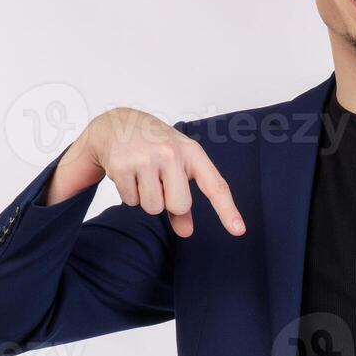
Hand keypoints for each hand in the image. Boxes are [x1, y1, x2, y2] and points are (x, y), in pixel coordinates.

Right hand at [47, 108, 245, 238]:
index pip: (215, 185)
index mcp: (192, 152)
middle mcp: (171, 153)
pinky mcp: (122, 166)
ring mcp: (145, 158)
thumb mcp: (177, 165)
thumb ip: (183, 201)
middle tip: (159, 180)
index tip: (239, 230)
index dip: (227, 209)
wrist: (116, 123)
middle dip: (168, 203)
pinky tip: (127, 173)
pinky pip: (131, 201)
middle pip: (179, 205)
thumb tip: (186, 232)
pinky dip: (128, 193)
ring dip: (146, 199)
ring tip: (142, 174)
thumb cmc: (154, 146)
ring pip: (153, 207)